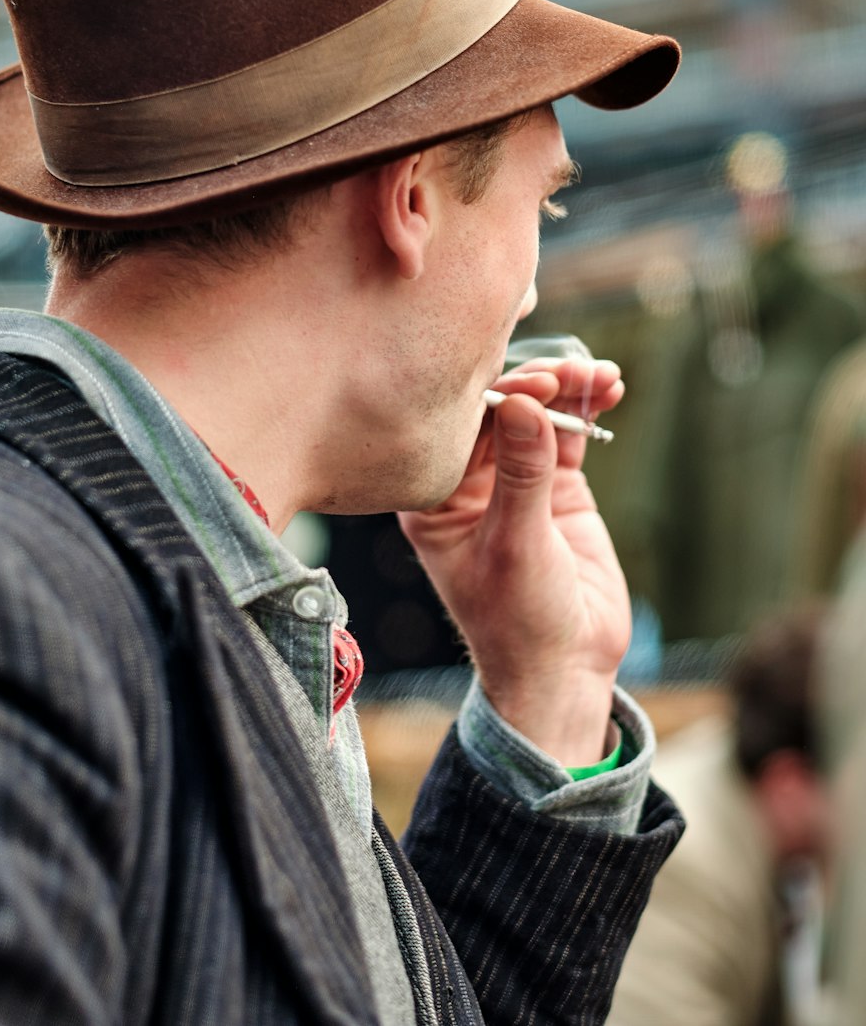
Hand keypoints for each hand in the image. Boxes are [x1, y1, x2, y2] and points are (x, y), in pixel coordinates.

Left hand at [398, 357, 627, 766]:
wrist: (564, 669)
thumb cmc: (519, 620)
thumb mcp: (516, 547)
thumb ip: (521, 476)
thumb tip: (524, 405)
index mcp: (434, 494)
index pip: (459, 426)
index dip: (498, 396)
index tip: (538, 387)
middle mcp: (467, 479)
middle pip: (498, 408)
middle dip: (536, 383)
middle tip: (573, 373)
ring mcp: (513, 478)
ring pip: (536, 414)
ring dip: (567, 389)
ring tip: (603, 377)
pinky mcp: (554, 486)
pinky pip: (568, 434)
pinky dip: (587, 409)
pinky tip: (608, 388)